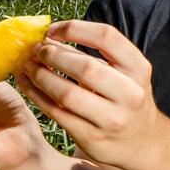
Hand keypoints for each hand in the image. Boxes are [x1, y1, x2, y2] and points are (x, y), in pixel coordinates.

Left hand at [19, 20, 157, 167]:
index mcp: (139, 68)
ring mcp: (112, 119)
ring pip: (67, 94)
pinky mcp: (93, 138)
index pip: (107, 37)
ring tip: (28, 66)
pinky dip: (37, 96)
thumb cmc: (126, 97)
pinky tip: (28, 84)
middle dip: (53, 55)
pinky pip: (57, 113)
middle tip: (36, 50)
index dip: (75, 29)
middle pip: (85, 67)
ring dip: (41, 76)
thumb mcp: (124, 72)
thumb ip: (93, 54)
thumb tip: (50, 36)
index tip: (52, 30)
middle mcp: (130, 94)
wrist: (141, 141)